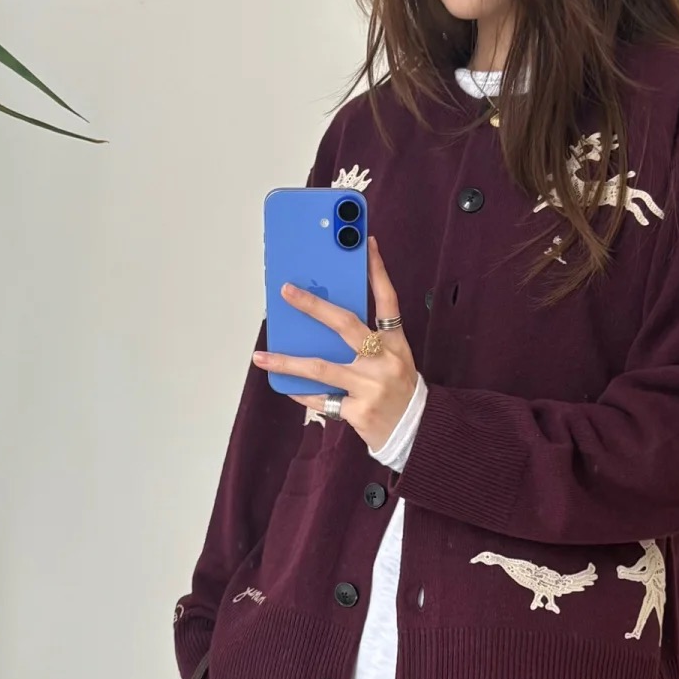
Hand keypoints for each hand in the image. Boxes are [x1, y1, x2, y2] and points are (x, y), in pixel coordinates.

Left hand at [253, 235, 416, 450]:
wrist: (416, 434)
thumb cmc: (399, 393)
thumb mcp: (394, 360)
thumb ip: (367, 342)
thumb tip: (324, 323)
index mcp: (396, 345)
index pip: (388, 301)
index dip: (378, 271)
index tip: (366, 243)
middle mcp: (384, 362)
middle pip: (345, 325)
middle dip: (314, 305)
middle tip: (287, 290)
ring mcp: (371, 388)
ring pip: (321, 368)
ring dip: (287, 362)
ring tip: (261, 358)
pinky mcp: (359, 412)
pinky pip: (322, 401)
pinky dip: (301, 393)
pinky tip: (285, 386)